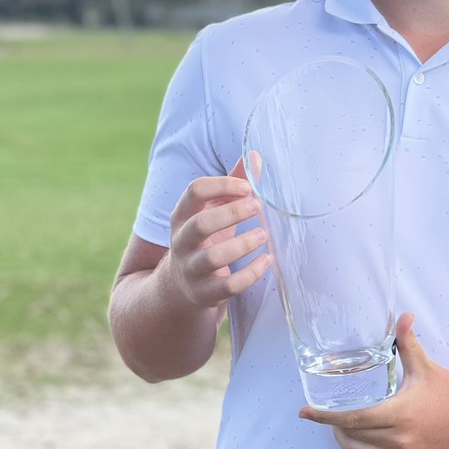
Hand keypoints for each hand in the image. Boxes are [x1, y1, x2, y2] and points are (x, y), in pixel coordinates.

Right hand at [165, 158, 269, 308]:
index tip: (247, 187)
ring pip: (213, 258)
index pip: (194, 191)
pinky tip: (267, 261)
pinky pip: (228, 286)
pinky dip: (250, 274)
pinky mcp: (205, 293)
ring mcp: (191, 269)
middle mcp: (182, 241)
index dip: (221, 186)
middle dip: (231, 214)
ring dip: (242, 245)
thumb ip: (234, 184)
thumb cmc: (206, 239)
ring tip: (263, 235)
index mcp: (183, 215)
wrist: (180, 287)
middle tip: (256, 207)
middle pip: (200, 224)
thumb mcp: (213, 210)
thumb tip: (255, 155)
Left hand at [299, 313, 448, 448]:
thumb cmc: (448, 391)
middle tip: (329, 414)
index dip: (324, 417)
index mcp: (400, 414)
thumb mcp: (425, 367)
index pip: (351, 419)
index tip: (304, 413)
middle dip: (333, 427)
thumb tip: (402, 315)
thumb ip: (408, 342)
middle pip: (350, 438)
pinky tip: (358, 444)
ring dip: (344, 442)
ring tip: (343, 427)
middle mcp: (399, 440)